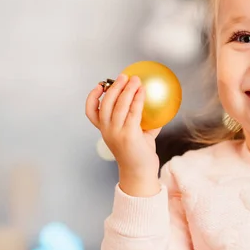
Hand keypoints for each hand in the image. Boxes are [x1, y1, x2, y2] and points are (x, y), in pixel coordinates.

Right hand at [85, 74, 161, 195]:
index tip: (99, 86)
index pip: (91, 113)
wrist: (140, 173)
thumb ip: (144, 122)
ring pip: (118, 105)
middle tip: (123, 76)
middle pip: (105, 104)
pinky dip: (137, 99)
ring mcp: (117, 133)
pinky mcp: (129, 135)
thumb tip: (157, 107)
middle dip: (113, 87)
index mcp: (105, 130)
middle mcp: (107, 131)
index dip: (92, 98)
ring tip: (135, 80)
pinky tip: (143, 91)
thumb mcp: (139, 135)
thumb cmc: (140, 154)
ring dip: (127, 90)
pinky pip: (133, 112)